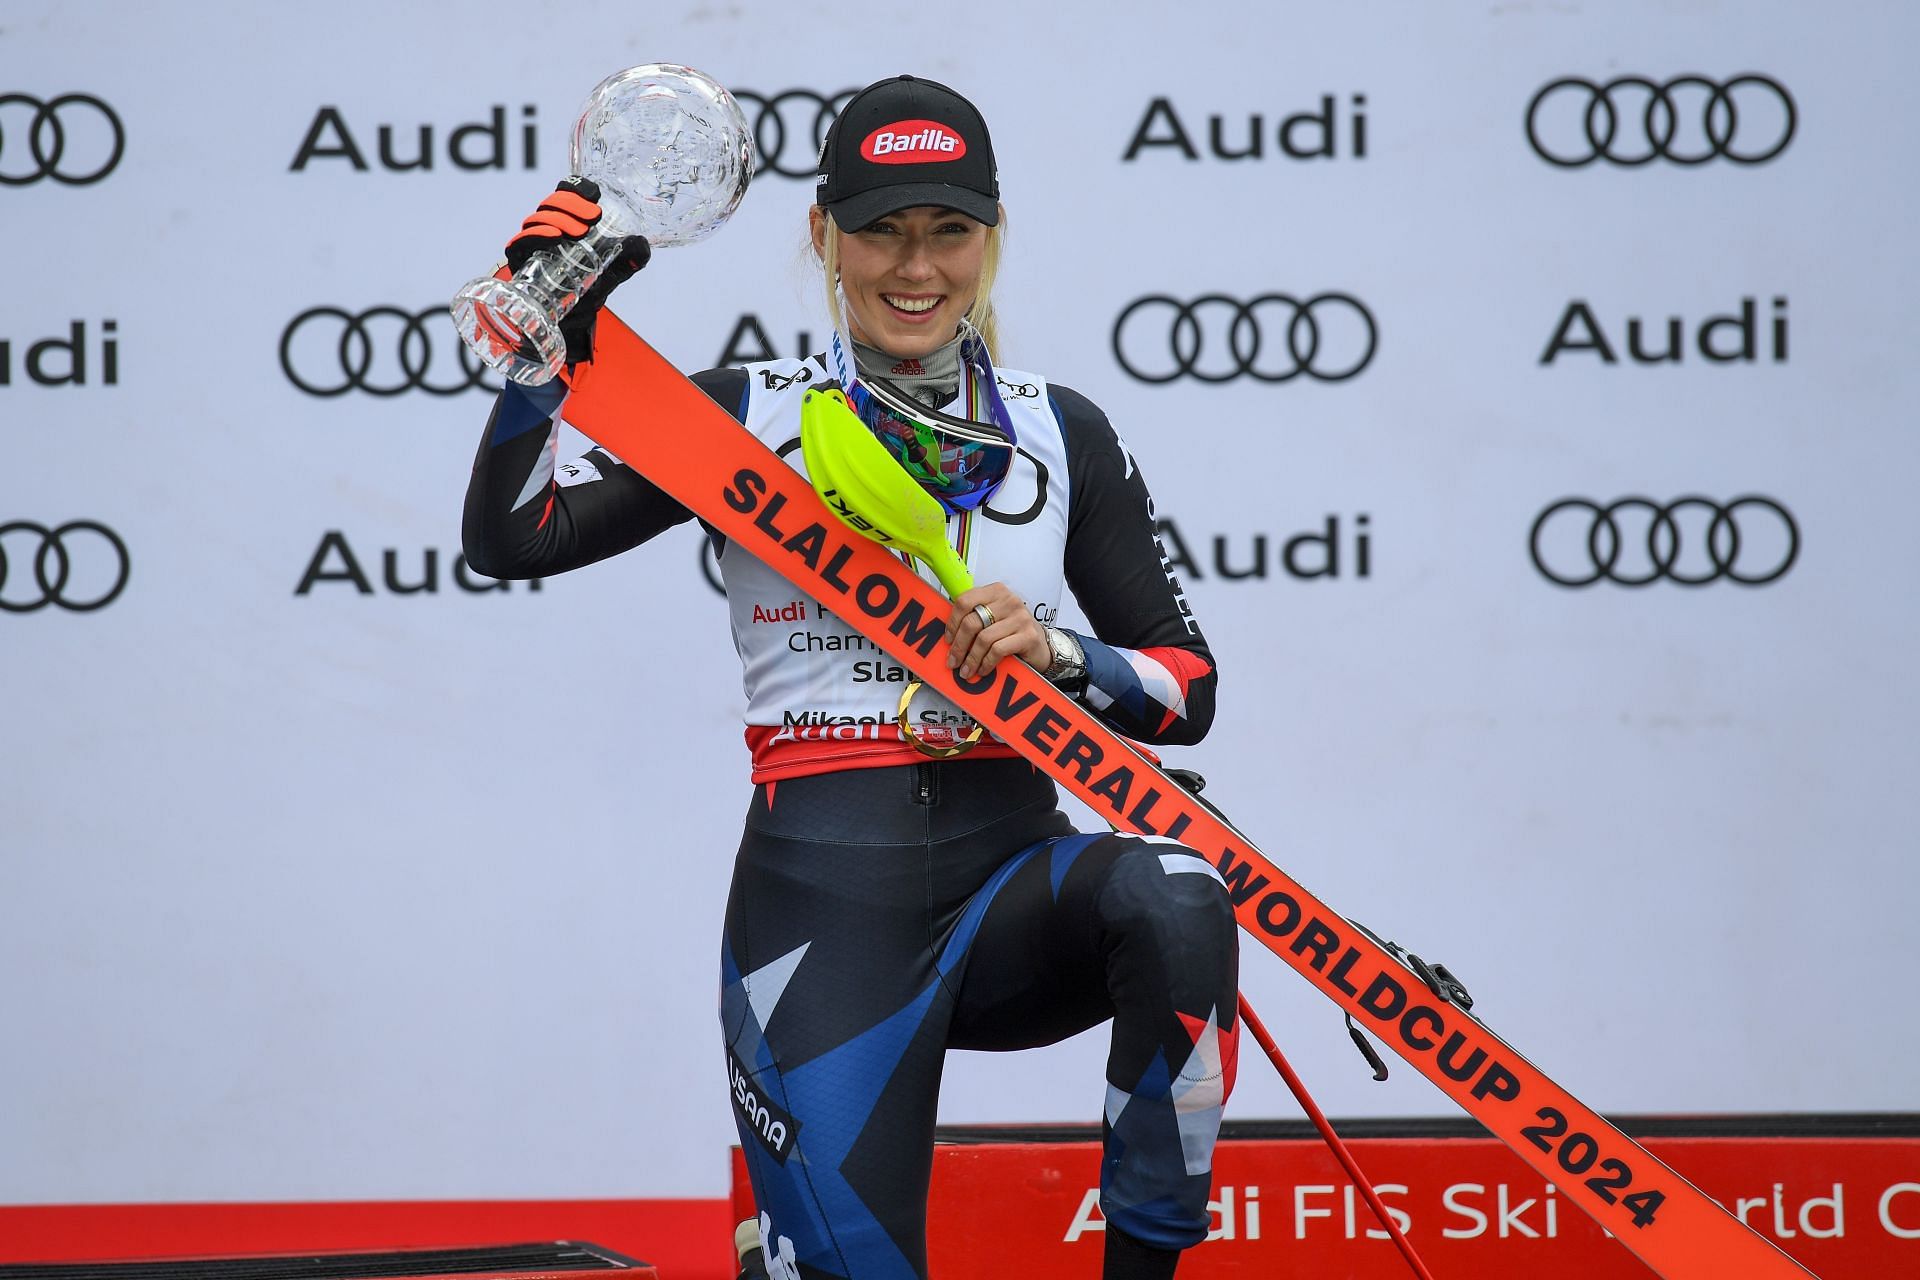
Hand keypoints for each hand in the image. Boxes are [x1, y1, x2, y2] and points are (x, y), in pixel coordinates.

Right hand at [500, 176, 650, 363]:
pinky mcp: (519, 262)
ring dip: (559, 219)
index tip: (595, 194)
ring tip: (580, 232)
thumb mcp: (612, 273)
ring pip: (536, 219)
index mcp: (566, 223)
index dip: (577, 188)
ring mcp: (530, 245)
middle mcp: (545, 230)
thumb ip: (628, 260)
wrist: (571, 323)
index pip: (565, 194)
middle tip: (594, 218)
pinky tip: (554, 237)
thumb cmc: (586, 290)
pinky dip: (536, 236)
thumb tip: (642, 246)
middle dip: (572, 204)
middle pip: (551, 203)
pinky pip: (519, 242)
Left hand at [946, 583, 1050, 680]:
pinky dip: (987, 663)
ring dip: (971, 659)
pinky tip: (983, 670)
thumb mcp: (993, 618)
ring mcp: (1020, 617)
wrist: (1041, 645)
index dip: (952, 623)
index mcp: (995, 591)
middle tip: (953, 661)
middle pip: (972, 622)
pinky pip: (998, 650)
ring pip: (983, 639)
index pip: (965, 601)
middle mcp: (1008, 600)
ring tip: (966, 670)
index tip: (948, 640)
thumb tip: (948, 637)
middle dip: (959, 646)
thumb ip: (974, 618)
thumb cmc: (1012, 632)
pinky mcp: (1028, 635)